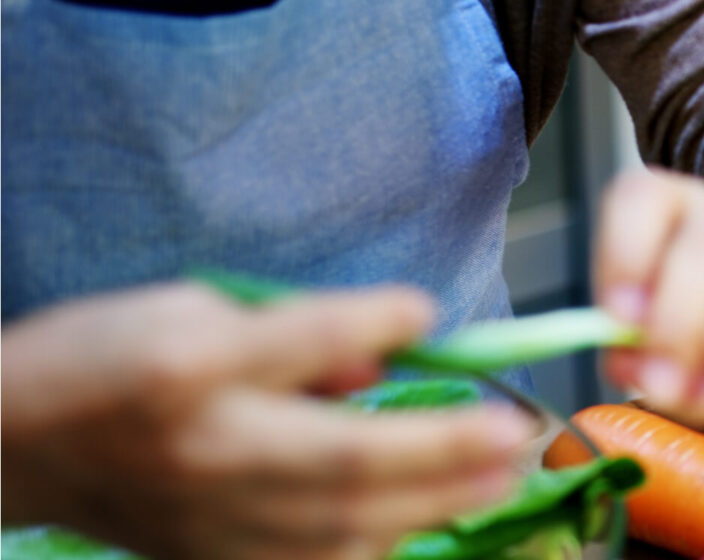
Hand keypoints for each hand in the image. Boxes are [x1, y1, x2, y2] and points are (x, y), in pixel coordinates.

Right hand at [0, 283, 532, 559]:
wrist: (21, 445)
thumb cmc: (110, 360)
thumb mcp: (187, 307)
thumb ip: (294, 329)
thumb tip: (389, 354)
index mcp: (183, 366)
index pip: (294, 341)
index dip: (369, 325)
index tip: (429, 311)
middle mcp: (203, 449)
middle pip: (339, 457)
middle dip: (440, 448)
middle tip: (515, 432)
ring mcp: (210, 519)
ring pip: (341, 524)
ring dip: (434, 502)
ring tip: (502, 475)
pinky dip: (381, 542)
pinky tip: (432, 518)